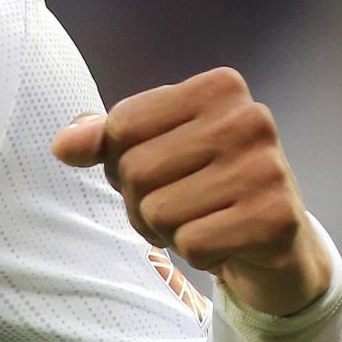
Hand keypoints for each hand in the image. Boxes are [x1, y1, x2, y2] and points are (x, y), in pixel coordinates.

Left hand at [49, 67, 331, 317]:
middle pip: (136, 171)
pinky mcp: (277, 220)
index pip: (121, 126)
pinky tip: (226, 242)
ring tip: (205, 222)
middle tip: (184, 205)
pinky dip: (198, 254)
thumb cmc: (204, 184)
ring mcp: (269, 168)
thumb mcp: (152, 148)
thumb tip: (63, 146)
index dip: (122, 161)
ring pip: (159, 212)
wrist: (278, 241)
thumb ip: (104, 138)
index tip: (163, 170)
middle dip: (142, 202)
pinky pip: (192, 245)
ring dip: (169, 232)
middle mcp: (251, 118)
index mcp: (219, 87)